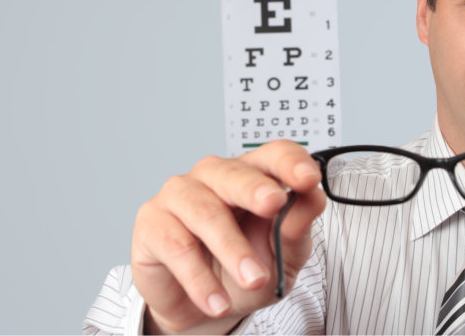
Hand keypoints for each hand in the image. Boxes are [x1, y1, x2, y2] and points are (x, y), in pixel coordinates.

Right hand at [130, 140, 328, 334]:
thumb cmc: (243, 273)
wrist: (204, 308)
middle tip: (274, 204)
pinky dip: (200, 279)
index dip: (290, 163)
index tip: (308, 180)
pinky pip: (177, 247)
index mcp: (252, 177)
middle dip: (255, 189)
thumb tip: (312, 200)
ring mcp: (178, 196)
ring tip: (253, 279)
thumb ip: (296, 231)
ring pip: (205, 212)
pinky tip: (216, 301)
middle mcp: (213, 177)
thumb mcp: (282, 259)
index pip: (273, 156)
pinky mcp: (151, 224)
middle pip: (233, 174)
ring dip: (232, 249)